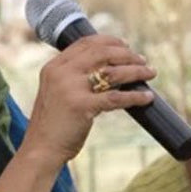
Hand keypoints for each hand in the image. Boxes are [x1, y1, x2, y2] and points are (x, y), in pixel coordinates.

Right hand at [22, 35, 155, 164]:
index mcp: (54, 67)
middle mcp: (61, 73)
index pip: (86, 43)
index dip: (110, 41)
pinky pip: (116, 98)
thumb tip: (111, 69)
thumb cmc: (54, 124)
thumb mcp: (58, 92)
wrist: (40, 150)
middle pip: (102, 52)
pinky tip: (147, 97)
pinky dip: (135, 96)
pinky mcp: (81, 106)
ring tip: (149, 73)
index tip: (126, 46)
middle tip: (142, 60)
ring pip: (112, 72)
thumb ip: (75, 78)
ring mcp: (70, 88)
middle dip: (127, 54)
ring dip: (136, 71)